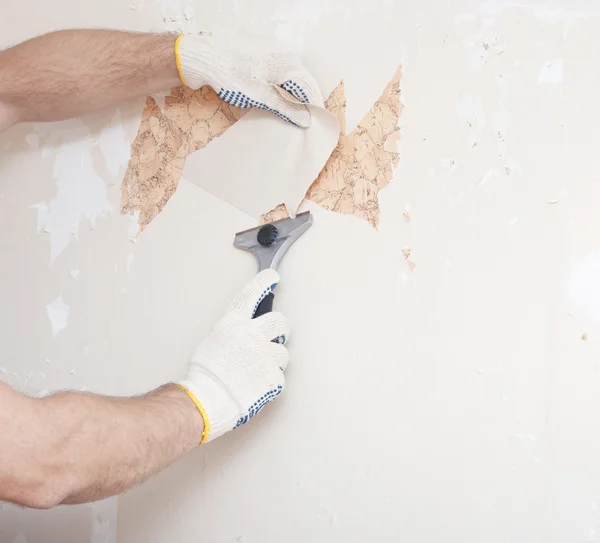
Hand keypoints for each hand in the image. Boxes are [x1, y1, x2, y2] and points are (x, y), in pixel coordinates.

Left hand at [176, 33, 322, 126]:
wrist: (205, 59)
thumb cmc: (233, 77)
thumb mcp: (262, 97)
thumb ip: (286, 108)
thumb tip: (306, 120)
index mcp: (289, 64)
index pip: (310, 88)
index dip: (314, 107)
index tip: (316, 124)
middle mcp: (285, 54)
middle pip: (302, 82)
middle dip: (306, 101)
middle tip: (306, 121)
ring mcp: (273, 52)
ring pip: (292, 77)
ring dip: (294, 95)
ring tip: (294, 113)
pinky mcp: (262, 54)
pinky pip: (281, 72)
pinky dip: (284, 87)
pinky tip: (279, 99)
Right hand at [177, 269, 289, 443]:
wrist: (207, 401)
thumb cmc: (204, 376)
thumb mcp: (212, 342)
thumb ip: (231, 334)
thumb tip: (242, 335)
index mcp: (232, 325)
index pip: (250, 295)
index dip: (263, 283)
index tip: (272, 277)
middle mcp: (251, 335)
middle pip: (279, 321)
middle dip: (280, 329)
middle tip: (277, 336)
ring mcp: (264, 355)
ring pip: (282, 352)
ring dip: (274, 361)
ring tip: (256, 373)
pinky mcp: (274, 375)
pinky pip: (279, 376)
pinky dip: (271, 382)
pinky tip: (256, 386)